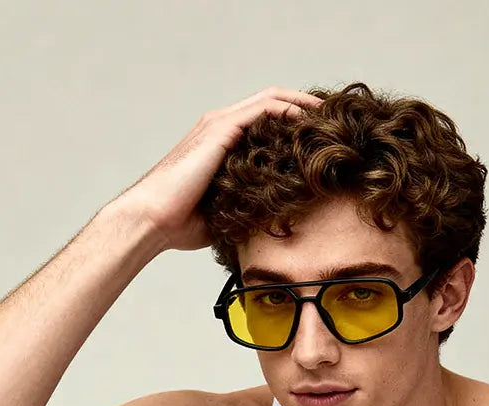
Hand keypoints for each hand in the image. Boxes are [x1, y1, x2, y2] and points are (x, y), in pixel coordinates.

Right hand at [113, 85, 322, 253]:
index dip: (294, 124)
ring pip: (273, 99)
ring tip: (331, 117)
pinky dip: (291, 110)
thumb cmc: (180, 223)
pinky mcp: (221, 129)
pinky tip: (312, 122)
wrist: (153, 219)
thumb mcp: (224, 211)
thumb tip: (269, 222)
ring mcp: (220, 124)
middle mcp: (220, 126)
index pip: (265, 121)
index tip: (321, 138)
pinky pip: (265, 109)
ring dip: (304, 104)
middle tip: (335, 121)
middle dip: (305, 108)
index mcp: (220, 143)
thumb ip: (245, 204)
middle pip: (273, 103)